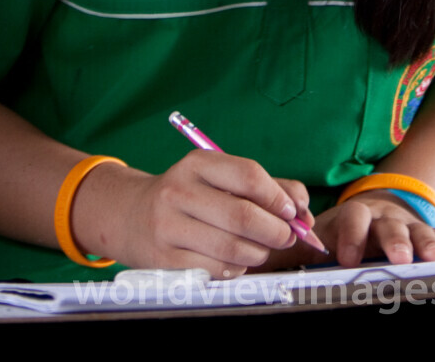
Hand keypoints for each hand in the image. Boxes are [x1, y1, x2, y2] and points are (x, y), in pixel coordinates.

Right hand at [72, 149, 309, 277]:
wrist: (130, 215)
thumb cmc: (191, 196)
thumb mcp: (221, 179)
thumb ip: (268, 187)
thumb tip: (303, 212)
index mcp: (197, 164)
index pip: (249, 176)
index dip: (278, 198)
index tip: (291, 212)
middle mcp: (178, 191)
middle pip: (243, 216)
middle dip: (275, 232)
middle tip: (285, 238)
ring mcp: (168, 226)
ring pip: (232, 248)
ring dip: (258, 254)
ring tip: (259, 250)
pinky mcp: (164, 259)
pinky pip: (215, 269)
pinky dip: (236, 269)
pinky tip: (234, 262)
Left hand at [261, 191, 434, 270]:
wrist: (370, 215)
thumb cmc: (335, 236)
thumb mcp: (313, 241)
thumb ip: (293, 251)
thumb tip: (254, 266)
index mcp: (353, 217)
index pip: (352, 218)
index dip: (350, 235)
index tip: (346, 258)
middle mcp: (383, 217)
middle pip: (390, 225)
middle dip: (394, 241)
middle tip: (398, 258)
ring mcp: (409, 224)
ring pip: (420, 230)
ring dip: (429, 243)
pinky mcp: (431, 234)